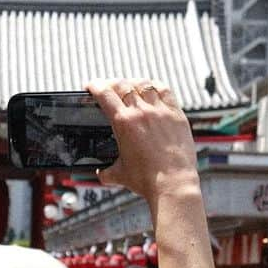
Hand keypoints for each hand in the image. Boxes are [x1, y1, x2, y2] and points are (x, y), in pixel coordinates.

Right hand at [85, 79, 197, 201]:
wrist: (172, 184)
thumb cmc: (146, 180)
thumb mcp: (119, 175)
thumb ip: (106, 172)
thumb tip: (101, 173)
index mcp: (124, 123)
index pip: (105, 93)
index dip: (95, 86)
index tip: (91, 86)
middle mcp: (142, 112)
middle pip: (123, 84)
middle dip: (111, 83)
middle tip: (107, 88)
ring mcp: (161, 111)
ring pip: (144, 84)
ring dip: (132, 83)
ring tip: (129, 87)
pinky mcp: (176, 115)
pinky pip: (165, 91)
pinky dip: (155, 86)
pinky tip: (152, 89)